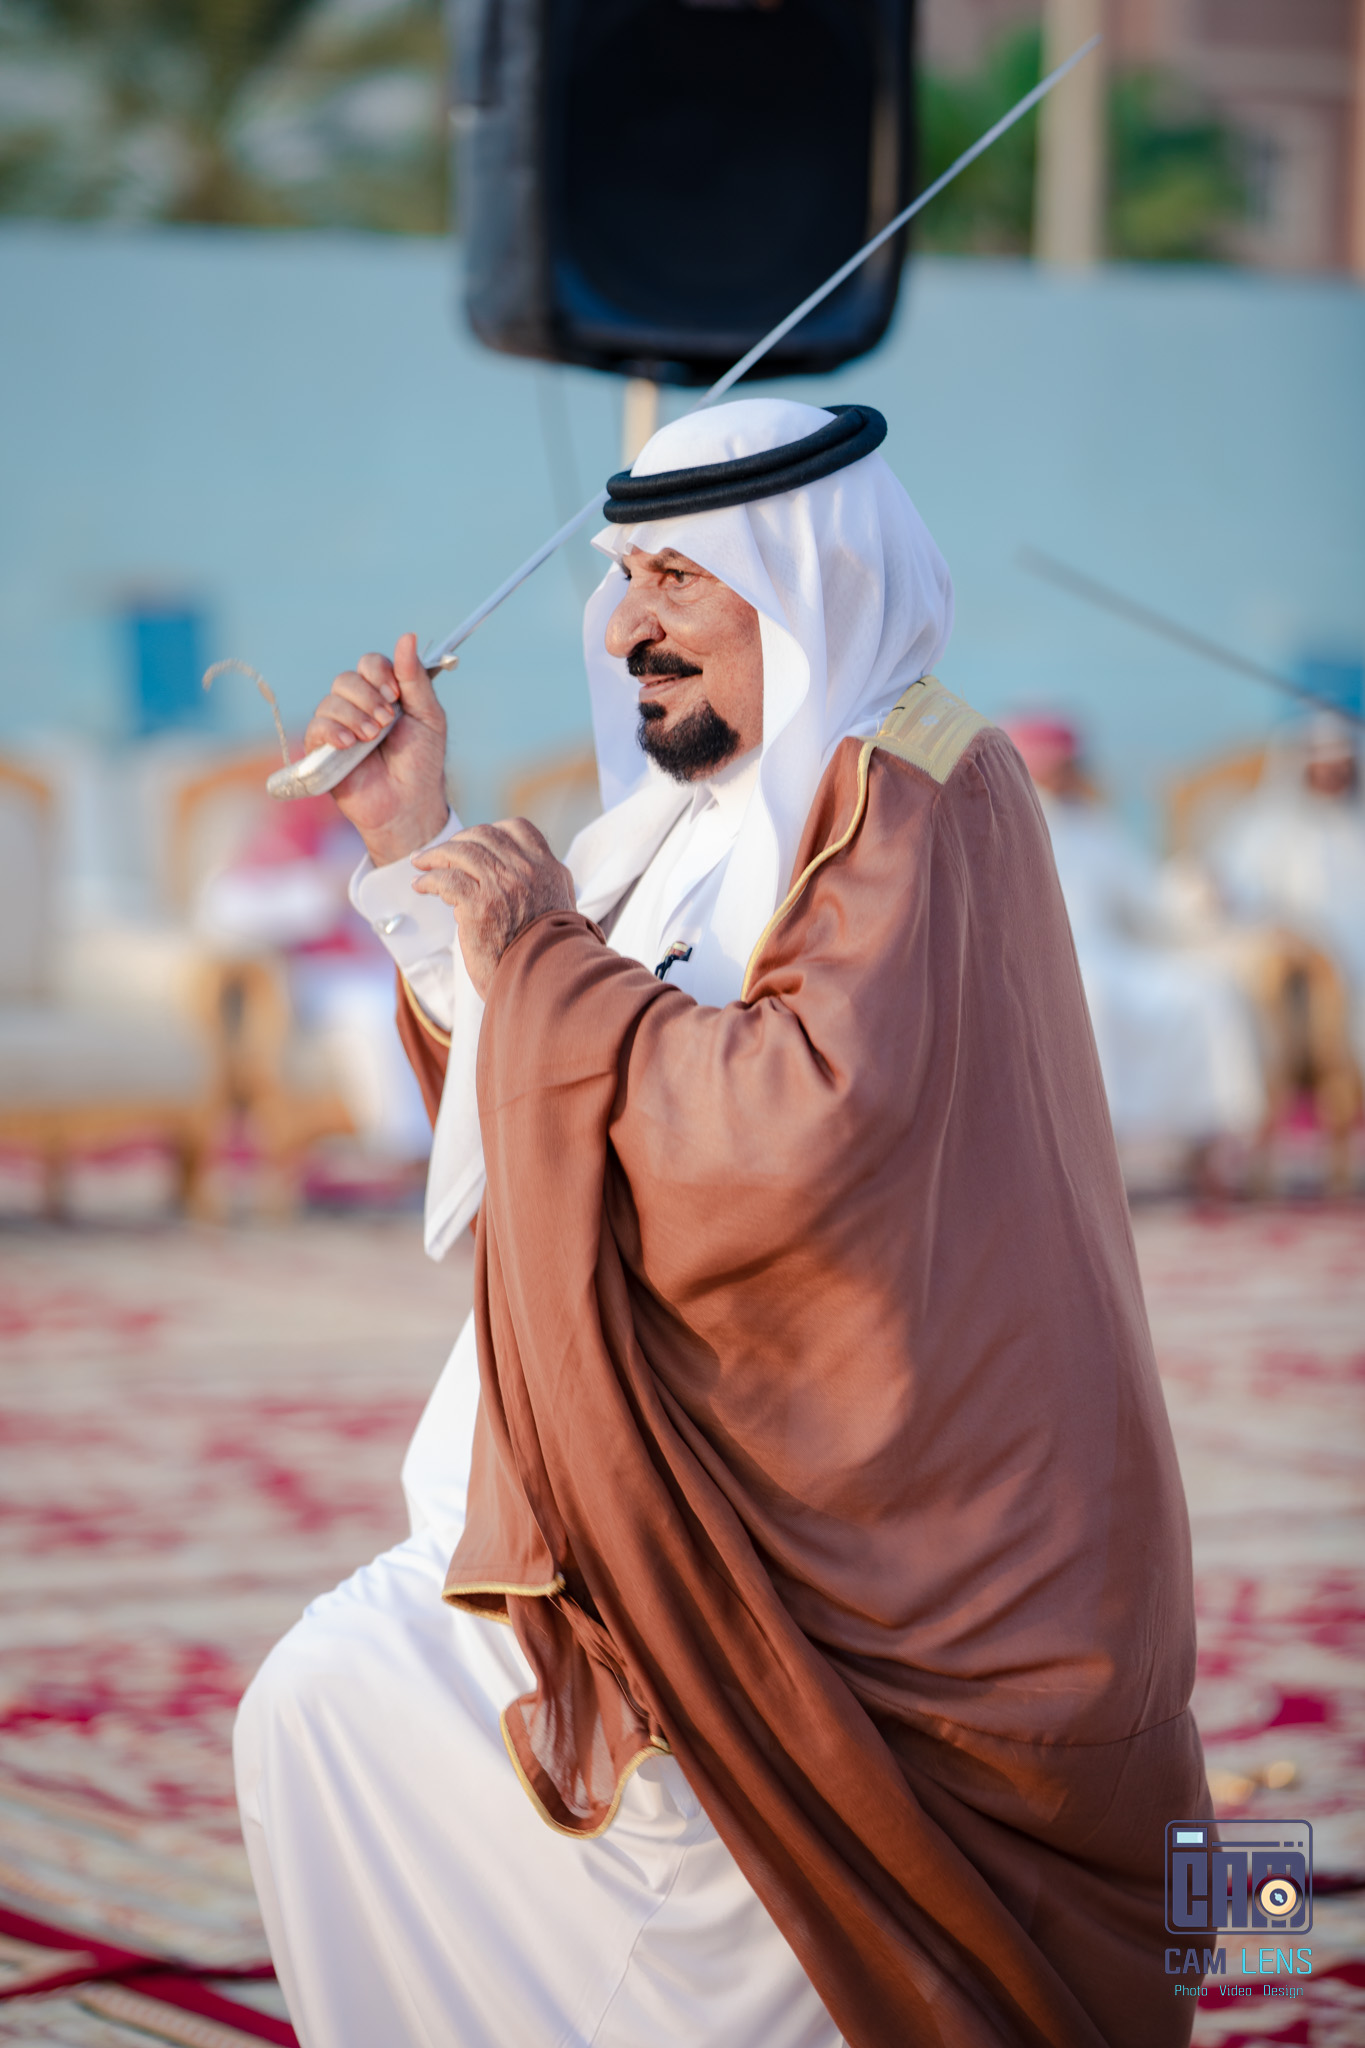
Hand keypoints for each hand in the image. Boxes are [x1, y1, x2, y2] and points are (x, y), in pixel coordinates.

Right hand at [306, 632, 448, 866]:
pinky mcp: (323, 751)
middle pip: (346, 678)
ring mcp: (339, 728)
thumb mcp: (428, 717)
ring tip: (372, 737)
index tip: (395, 694)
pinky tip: (350, 743)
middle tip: (386, 720)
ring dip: (354, 715)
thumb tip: (408, 636)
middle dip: (367, 696)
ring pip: (331, 701)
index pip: (370, 663)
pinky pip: (316, 727)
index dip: (379, 673)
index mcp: (383, 694)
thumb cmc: (422, 763)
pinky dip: (333, 730)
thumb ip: (416, 679)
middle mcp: (358, 707)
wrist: (410, 804)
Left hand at [412, 819, 575, 998]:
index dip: (490, 832)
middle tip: (438, 854)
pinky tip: (420, 887)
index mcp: (551, 870)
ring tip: (420, 864)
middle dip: (457, 842)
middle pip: (485, 836)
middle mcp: (530, 871)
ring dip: (435, 855)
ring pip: (462, 852)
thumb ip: (540, 888)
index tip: (472, 844)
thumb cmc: (546, 958)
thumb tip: (517, 877)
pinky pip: (446, 880)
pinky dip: (428, 880)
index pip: (518, 829)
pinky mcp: (481, 906)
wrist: (544, 985)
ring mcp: (505, 886)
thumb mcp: (557, 912)